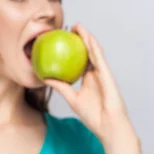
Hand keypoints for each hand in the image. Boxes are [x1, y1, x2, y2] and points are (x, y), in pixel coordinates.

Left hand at [44, 24, 133, 142]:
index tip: (63, 39)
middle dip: (80, 39)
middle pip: (88, 52)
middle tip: (70, 28)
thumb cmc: (93, 116)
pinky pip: (100, 59)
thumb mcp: (72, 99)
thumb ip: (61, 87)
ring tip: (78, 27)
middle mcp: (96, 74)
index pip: (80, 60)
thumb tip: (44, 78)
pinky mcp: (108, 76)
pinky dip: (94, 48)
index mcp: (89, 79)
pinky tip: (89, 39)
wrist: (108, 126)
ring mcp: (103, 74)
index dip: (73, 49)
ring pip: (95, 52)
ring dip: (88, 38)